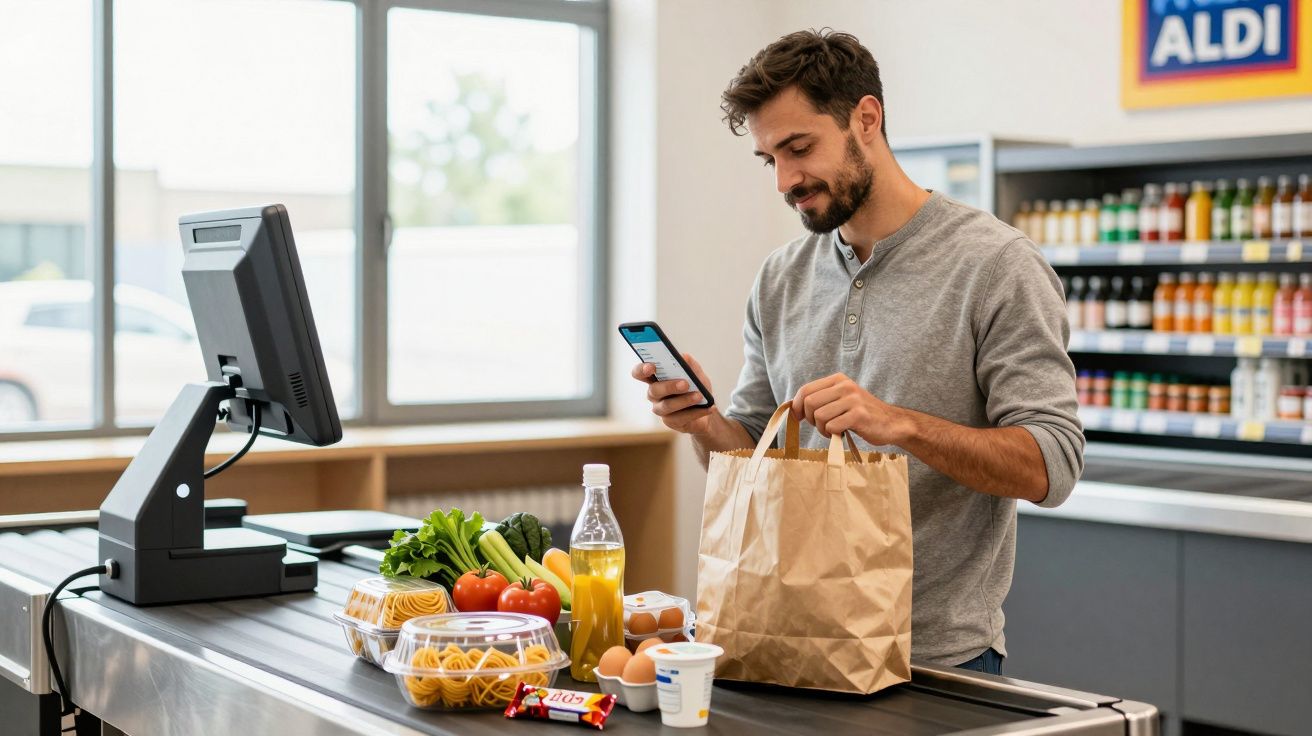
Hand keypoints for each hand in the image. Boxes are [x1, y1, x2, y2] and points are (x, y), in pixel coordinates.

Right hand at [632, 353, 715, 434]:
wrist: (707, 409)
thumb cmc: (696, 387)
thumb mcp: (697, 374)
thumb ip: (690, 365)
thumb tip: (684, 357)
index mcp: (656, 378)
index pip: (640, 373)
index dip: (642, 370)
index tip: (651, 367)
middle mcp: (654, 394)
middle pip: (654, 390)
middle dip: (669, 386)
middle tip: (685, 383)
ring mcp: (661, 410)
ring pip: (667, 406)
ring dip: (684, 400)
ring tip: (699, 396)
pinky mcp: (671, 422)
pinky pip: (681, 418)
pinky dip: (697, 412)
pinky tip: (709, 407)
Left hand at [791, 373, 910, 445]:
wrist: (892, 423)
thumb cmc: (862, 415)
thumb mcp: (841, 399)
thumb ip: (821, 399)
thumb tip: (793, 408)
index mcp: (838, 379)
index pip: (805, 390)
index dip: (798, 406)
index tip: (801, 417)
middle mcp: (845, 386)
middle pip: (810, 403)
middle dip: (811, 419)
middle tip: (822, 426)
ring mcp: (853, 399)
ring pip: (819, 416)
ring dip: (822, 429)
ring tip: (834, 430)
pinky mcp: (859, 415)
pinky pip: (832, 426)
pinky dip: (832, 434)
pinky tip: (841, 433)